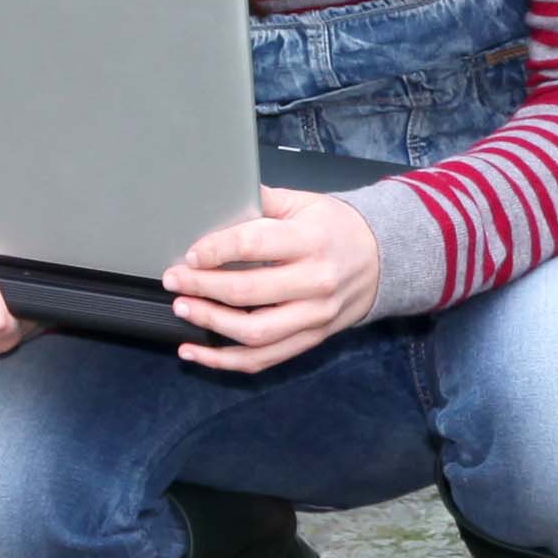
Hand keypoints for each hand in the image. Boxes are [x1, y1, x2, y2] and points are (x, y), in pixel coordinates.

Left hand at [165, 185, 382, 374]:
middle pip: (247, 292)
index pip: (253, 246)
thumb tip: (219, 196)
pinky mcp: (310, 339)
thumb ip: (263, 201)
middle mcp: (315, 282)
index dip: (215, 251)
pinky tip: (195, 351)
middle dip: (202, 287)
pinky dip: (224, 361)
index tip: (190, 254)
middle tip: (174, 280)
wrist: (384, 260)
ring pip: (254, 333)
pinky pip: (264, 359)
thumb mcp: (306, 203)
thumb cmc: (337, 228)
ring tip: (182, 308)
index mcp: (311, 241)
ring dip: (210, 324)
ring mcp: (314, 316)